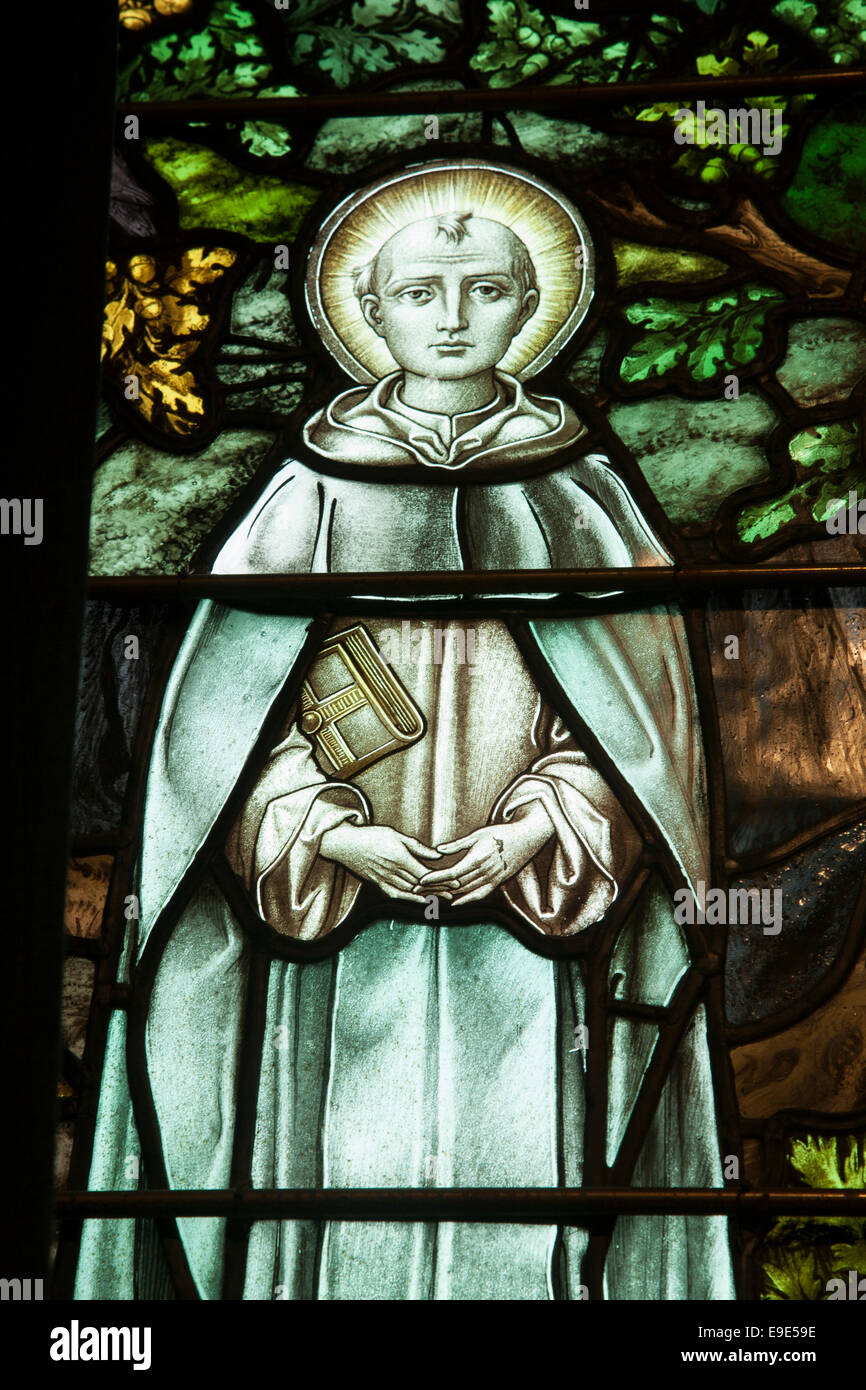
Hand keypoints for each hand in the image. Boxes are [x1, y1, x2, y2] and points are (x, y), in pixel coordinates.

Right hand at [319, 822, 442, 902]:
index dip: (442, 879)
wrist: (346, 844)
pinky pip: (396, 894)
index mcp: (400, 859)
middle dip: (439, 889)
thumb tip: (437, 855)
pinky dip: (409, 899)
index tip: (455, 882)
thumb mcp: (397, 836)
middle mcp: (394, 872)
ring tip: (442, 897)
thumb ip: (418, 847)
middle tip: (454, 892)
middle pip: (421, 884)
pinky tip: (419, 901)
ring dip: (428, 895)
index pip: (426, 873)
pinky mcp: (378, 883)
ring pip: (411, 891)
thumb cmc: (372, 836)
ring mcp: (385, 879)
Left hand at [417, 802, 553, 906]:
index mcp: (477, 859)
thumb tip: (438, 850)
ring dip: (447, 894)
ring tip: (431, 896)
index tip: (421, 881)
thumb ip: (458, 845)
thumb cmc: (501, 833)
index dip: (435, 878)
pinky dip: (466, 900)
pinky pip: (480, 894)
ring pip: (465, 891)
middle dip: (435, 888)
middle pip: (455, 884)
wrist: (526, 839)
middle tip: (419, 890)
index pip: (451, 873)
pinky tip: (455, 902)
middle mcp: (483, 872)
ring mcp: (491, 879)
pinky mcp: (497, 882)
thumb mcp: (478, 834)